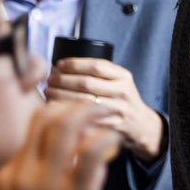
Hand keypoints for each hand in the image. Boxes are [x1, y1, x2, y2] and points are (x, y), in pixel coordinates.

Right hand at [0, 103, 121, 189]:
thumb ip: (41, 182)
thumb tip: (75, 158)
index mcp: (7, 177)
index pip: (30, 127)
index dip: (59, 114)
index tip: (81, 117)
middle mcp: (23, 176)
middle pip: (45, 117)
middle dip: (76, 105)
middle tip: (98, 109)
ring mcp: (47, 186)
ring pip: (67, 125)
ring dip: (94, 114)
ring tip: (111, 116)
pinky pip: (92, 151)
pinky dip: (106, 138)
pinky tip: (114, 142)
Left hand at [48, 58, 165, 160]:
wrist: (141, 124)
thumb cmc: (122, 99)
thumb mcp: (119, 81)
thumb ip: (100, 74)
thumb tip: (62, 67)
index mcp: (124, 76)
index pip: (96, 66)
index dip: (74, 64)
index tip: (59, 65)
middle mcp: (123, 91)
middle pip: (87, 83)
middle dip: (63, 80)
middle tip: (50, 79)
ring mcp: (119, 109)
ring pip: (83, 101)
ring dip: (61, 95)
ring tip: (48, 91)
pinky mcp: (112, 126)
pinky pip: (84, 118)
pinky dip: (67, 112)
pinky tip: (55, 108)